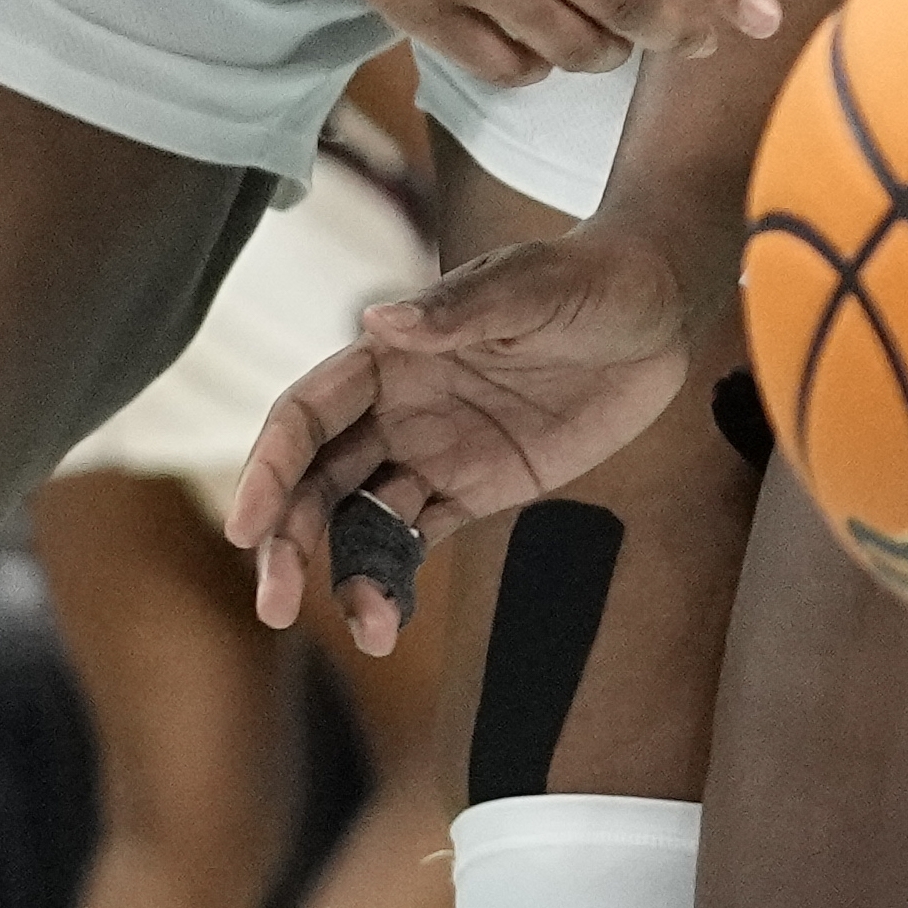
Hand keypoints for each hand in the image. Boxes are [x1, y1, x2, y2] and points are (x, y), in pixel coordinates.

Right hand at [226, 223, 698, 653]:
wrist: (660, 309)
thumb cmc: (588, 277)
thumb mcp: (531, 285)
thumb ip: (460, 309)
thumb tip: (378, 318)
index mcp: (390, 356)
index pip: (306, 417)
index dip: (270, 469)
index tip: (247, 527)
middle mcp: (395, 409)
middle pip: (316, 483)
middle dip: (288, 542)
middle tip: (276, 605)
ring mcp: (432, 453)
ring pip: (360, 524)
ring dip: (347, 577)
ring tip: (368, 631)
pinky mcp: (474, 491)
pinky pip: (417, 544)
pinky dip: (395, 585)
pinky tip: (388, 626)